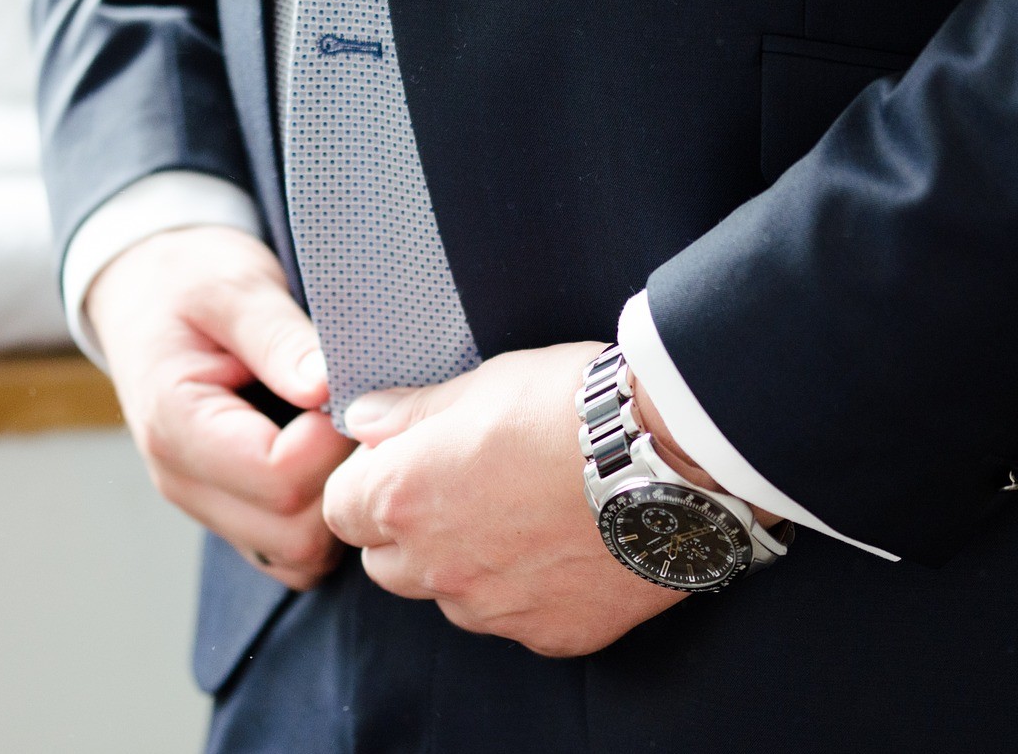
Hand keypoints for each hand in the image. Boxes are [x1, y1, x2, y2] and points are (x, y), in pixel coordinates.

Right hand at [87, 226, 354, 589]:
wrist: (145, 293)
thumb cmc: (190, 283)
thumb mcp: (234, 288)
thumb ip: (278, 338)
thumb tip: (324, 387)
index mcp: (177, 425)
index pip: (279, 478)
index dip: (330, 442)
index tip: (341, 392)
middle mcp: (184, 481)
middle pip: (293, 534)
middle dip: (341, 480)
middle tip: (355, 417)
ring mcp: (206, 504)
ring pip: (297, 557)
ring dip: (336, 505)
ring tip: (343, 436)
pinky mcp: (230, 512)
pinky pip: (291, 553)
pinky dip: (324, 519)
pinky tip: (330, 459)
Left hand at [321, 342, 686, 656]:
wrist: (675, 456)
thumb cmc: (574, 406)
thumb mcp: (485, 383)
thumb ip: (413, 413)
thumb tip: (363, 420)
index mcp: (405, 497)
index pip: (342, 508)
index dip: (368, 483)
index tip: (404, 462)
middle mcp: (438, 566)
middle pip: (387, 563)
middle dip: (407, 530)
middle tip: (463, 488)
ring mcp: (495, 608)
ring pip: (453, 597)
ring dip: (467, 565)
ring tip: (525, 516)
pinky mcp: (552, 634)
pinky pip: (518, 619)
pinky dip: (530, 590)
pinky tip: (568, 546)